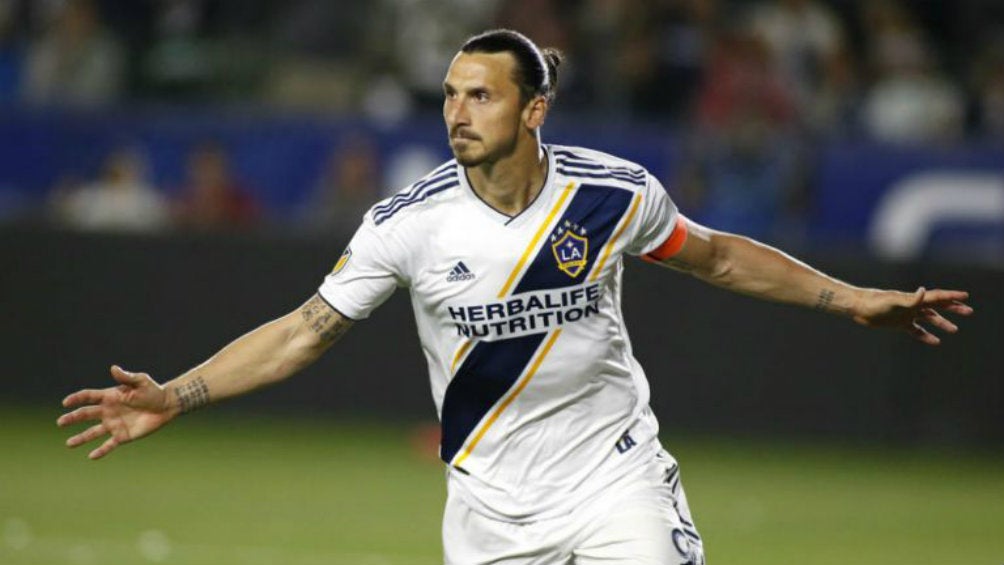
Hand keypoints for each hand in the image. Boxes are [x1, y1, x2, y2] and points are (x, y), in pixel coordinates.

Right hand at [57, 365, 175, 459]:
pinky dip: (101, 451)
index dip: (76, 399)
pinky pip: (109, 445)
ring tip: (69, 444)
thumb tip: (113, 368)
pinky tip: (92, 456)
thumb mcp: (140, 381)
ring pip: (93, 432)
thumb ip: (126, 377)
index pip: (88, 397)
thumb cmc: (153, 391)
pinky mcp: (123, 436)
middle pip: (86, 414)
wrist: (166, 406)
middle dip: (73, 418)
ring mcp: (114, 424)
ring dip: (81, 438)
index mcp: (110, 397)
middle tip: (60, 422)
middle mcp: (108, 411)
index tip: (66, 403)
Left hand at [852, 287, 972, 345]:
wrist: (858, 307)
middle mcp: (912, 305)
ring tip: (955, 329)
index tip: (966, 296)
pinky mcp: (898, 323)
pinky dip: (925, 335)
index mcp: (914, 298)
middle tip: (969, 311)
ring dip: (941, 322)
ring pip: (928, 318)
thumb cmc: (874, 302)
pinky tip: (935, 341)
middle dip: (953, 308)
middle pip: (937, 306)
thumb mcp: (893, 301)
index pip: (937, 296)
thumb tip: (923, 291)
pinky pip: (915, 330)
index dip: (952, 296)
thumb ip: (910, 299)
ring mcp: (906, 314)